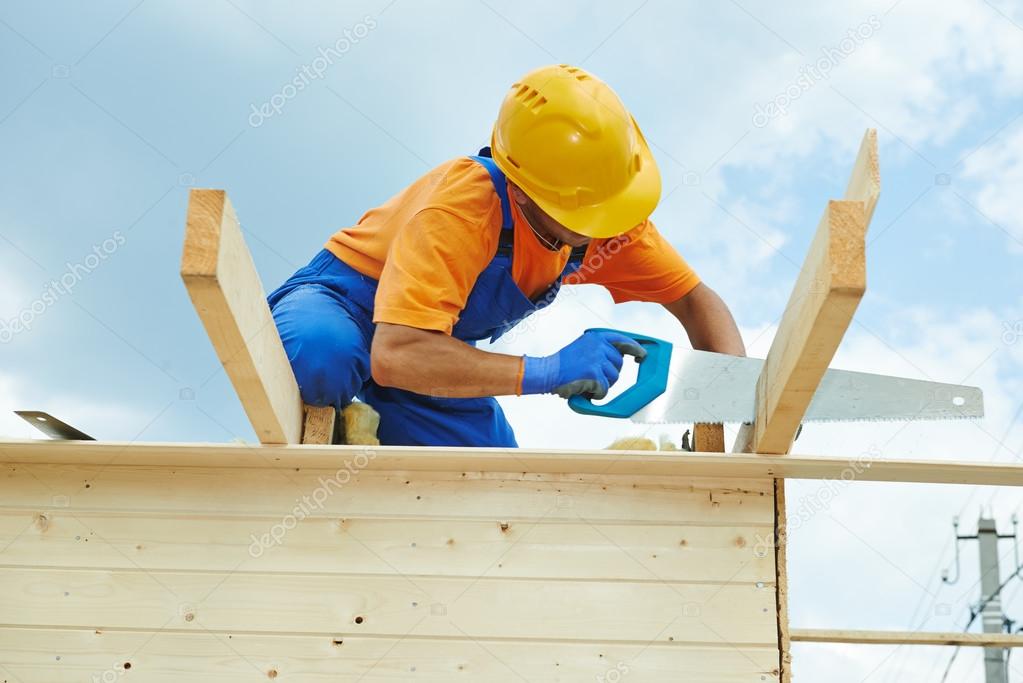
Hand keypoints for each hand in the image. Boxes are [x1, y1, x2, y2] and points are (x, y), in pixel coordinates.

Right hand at [521, 330, 646, 398]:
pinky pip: (604, 389)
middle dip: (610, 374)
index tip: (642, 354)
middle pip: (618, 364)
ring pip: (613, 378)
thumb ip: (600, 350)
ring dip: (602, 385)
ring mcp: (597, 359)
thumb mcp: (583, 348)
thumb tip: (619, 359)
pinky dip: (596, 393)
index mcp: (596, 337)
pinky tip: (585, 389)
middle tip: (595, 378)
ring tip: (586, 382)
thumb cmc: (563, 364)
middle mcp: (598, 345)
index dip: (634, 348)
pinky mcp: (594, 374)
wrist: (547, 372)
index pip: (622, 340)